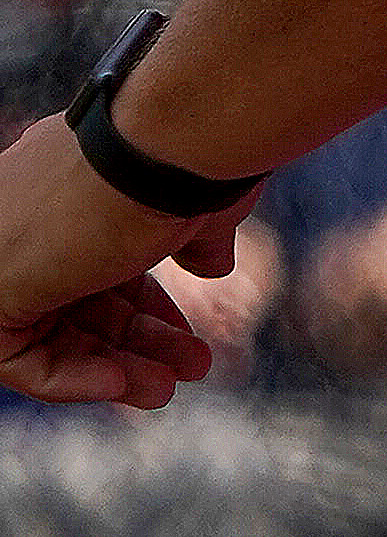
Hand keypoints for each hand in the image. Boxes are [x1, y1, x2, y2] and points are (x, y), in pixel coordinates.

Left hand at [0, 115, 241, 408]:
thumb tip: (214, 265)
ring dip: (111, 365)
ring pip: (49, 326)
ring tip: (168, 387)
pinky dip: (68, 375)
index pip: (93, 258)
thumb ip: (196, 241)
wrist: (161, 149)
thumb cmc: (189, 164)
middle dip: (135, 341)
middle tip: (189, 366)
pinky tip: (121, 380)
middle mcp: (24, 209)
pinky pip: (15, 355)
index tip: (184, 330)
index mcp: (65, 179)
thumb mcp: (197, 207)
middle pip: (74, 297)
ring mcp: (2, 246)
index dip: (141, 304)